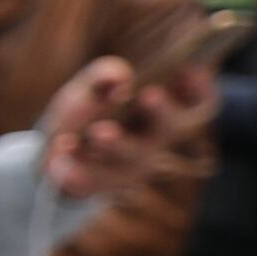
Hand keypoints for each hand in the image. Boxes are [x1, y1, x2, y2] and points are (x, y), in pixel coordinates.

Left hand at [38, 53, 204, 201]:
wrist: (54, 150)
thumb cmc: (86, 110)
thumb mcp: (91, 86)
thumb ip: (104, 75)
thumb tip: (120, 77)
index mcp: (164, 113)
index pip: (201, 104)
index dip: (202, 90)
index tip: (189, 70)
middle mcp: (156, 141)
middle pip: (176, 128)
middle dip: (164, 113)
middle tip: (149, 94)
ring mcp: (133, 166)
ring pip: (135, 158)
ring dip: (118, 144)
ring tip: (99, 131)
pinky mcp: (100, 185)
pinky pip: (92, 182)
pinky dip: (75, 168)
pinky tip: (62, 149)